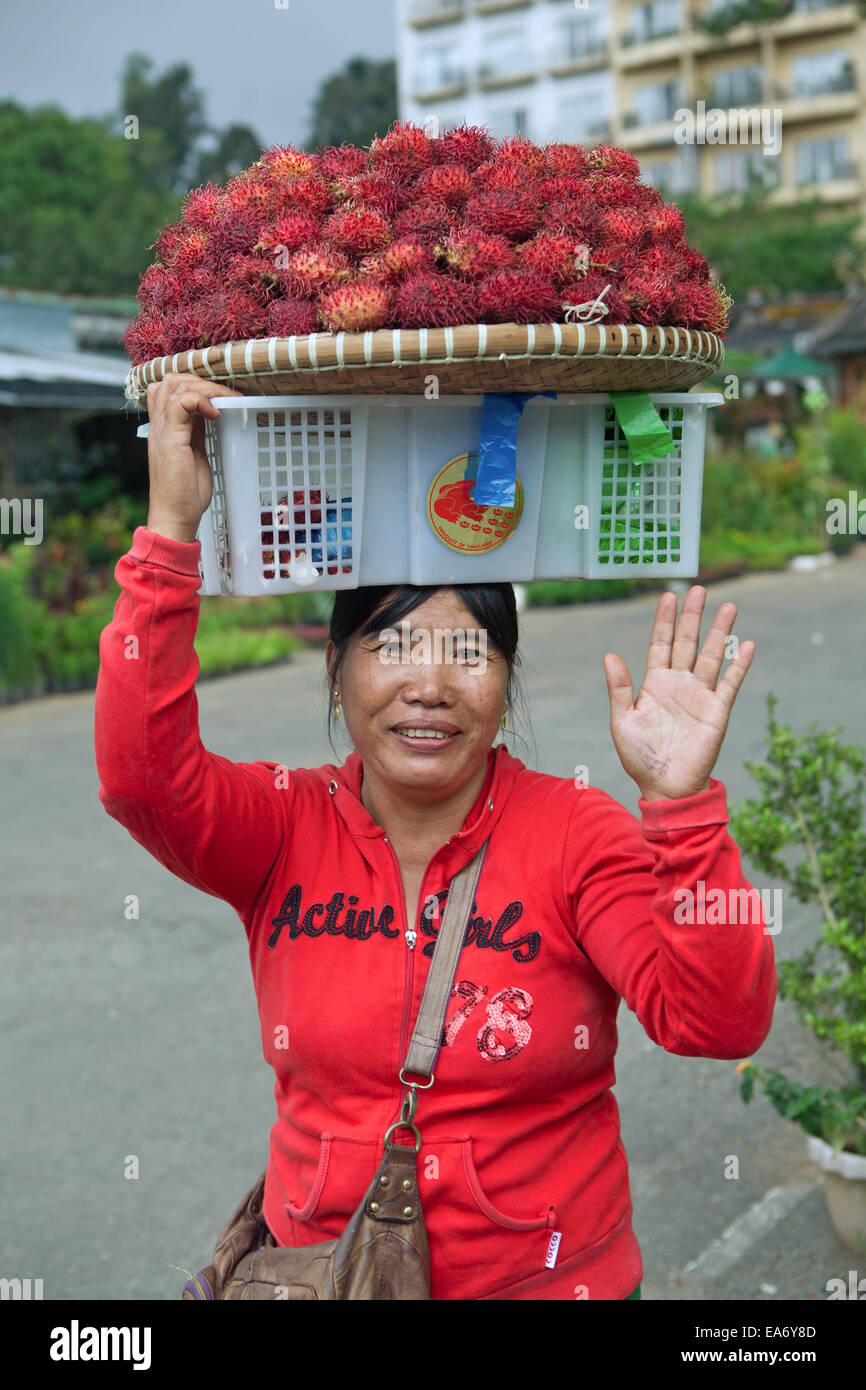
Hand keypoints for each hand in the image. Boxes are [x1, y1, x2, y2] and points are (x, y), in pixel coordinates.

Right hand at [144, 373, 241, 542]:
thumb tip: (208, 413)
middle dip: (202, 381)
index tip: (219, 397)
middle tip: (226, 396)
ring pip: (175, 385)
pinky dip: (202, 401)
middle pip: (170, 380)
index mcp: (163, 428)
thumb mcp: (193, 454)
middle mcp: (159, 425)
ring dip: (205, 388)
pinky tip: (216, 414)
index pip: (168, 388)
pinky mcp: (171, 439)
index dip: (193, 384)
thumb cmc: (185, 494)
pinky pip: (182, 402)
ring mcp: (163, 431)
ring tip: (225, 401)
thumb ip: (196, 432)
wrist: (174, 518)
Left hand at [602, 587, 754, 801]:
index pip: (660, 643)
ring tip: (728, 606)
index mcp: (654, 683)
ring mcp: (699, 696)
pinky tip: (746, 644)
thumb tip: (609, 655)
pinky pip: (730, 683)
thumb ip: (619, 688)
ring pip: (711, 655)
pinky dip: (738, 665)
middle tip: (699, 589)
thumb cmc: (640, 758)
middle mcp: (678, 684)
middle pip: (687, 642)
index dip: (664, 620)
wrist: (665, 788)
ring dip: (720, 632)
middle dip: (693, 616)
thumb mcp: (622, 721)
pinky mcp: (717, 711)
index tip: (669, 596)